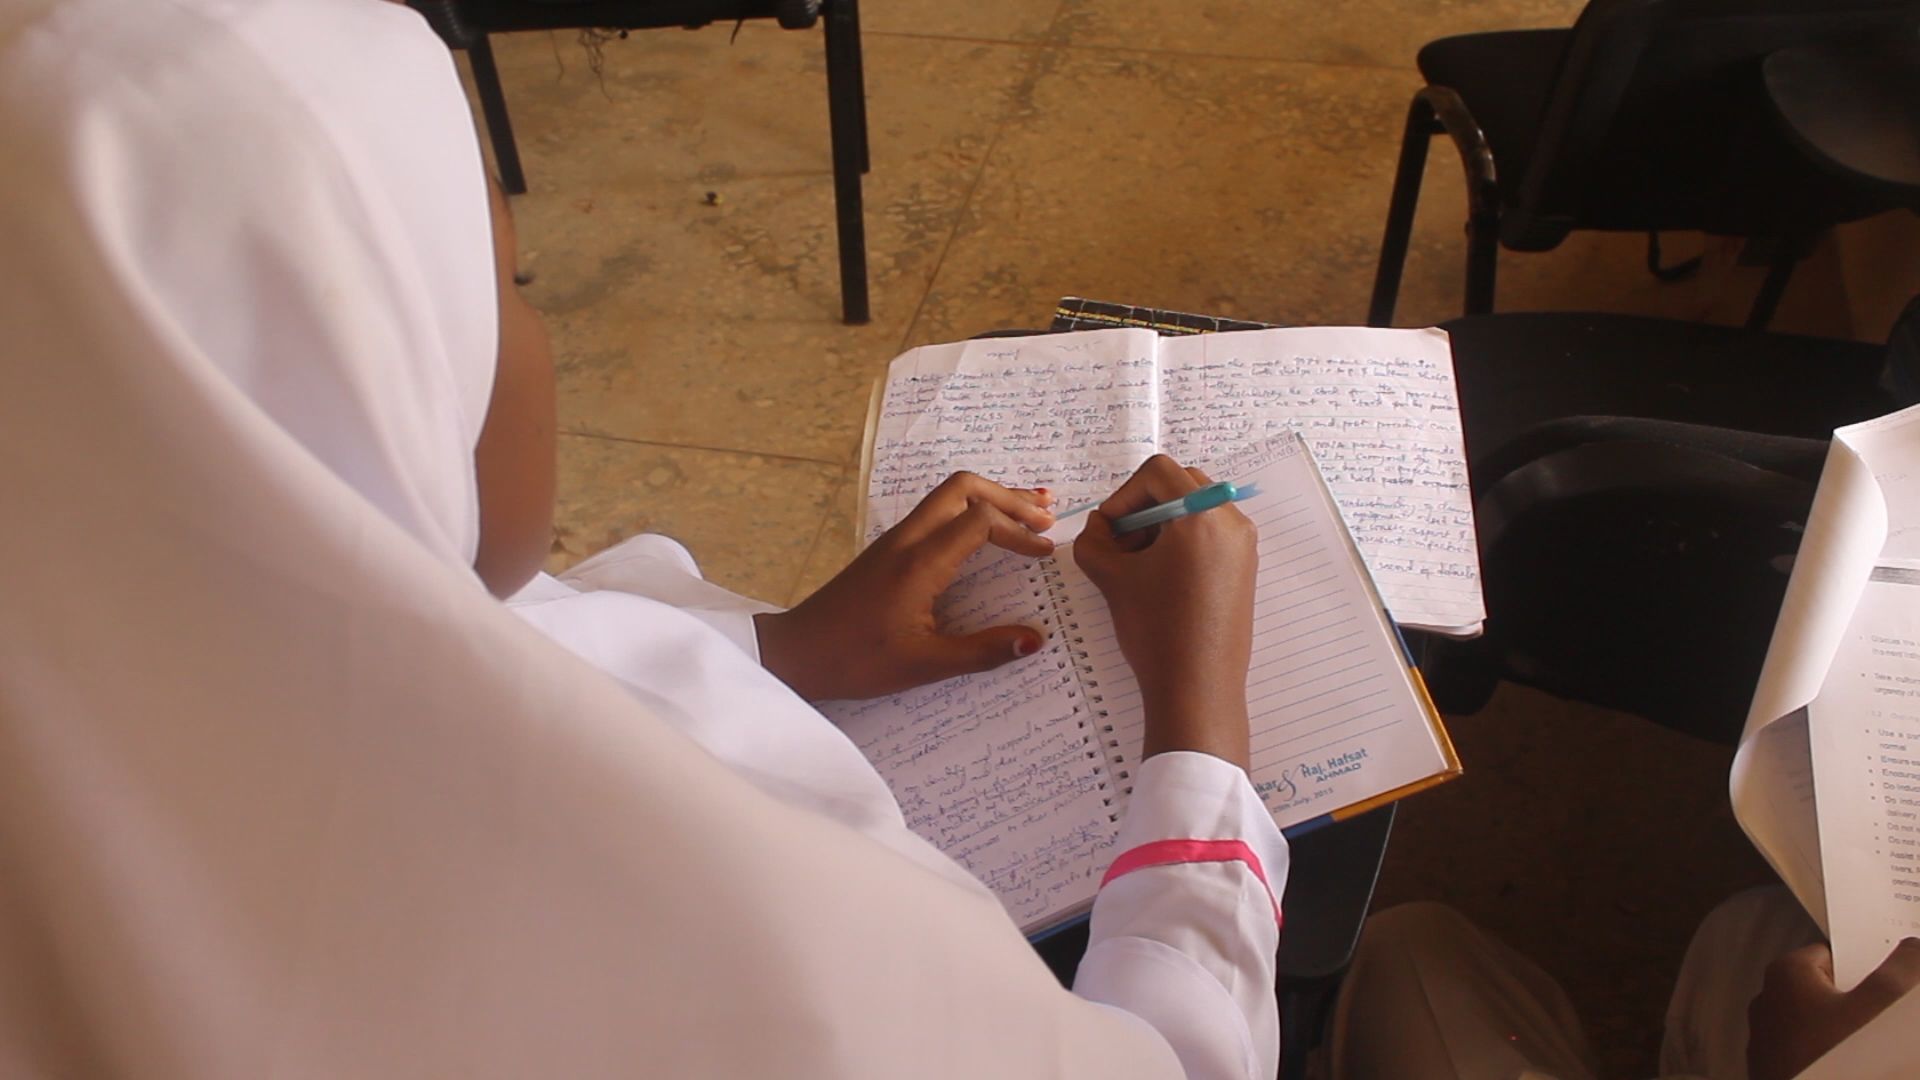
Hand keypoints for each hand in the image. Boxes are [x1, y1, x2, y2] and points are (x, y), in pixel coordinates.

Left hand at [755, 473, 1055, 701]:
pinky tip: (986, 534)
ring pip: (948, 496)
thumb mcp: (923, 665)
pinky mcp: (888, 550)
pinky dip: (970, 513)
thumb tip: (1035, 641)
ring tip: (1030, 513)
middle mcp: (907, 540)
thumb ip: (981, 652)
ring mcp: (894, 540)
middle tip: (1047, 515)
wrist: (796, 653)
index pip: (981, 520)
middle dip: (1010, 497)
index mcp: (919, 562)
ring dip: (990, 499)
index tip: (1045, 553)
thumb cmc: (854, 660)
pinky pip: (936, 513)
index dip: (1019, 530)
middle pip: (964, 487)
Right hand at [1072, 456, 1256, 769]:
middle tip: (1122, 544)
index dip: (1123, 495)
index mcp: (1201, 515)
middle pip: (1180, 484)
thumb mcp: (1112, 578)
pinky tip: (1162, 579)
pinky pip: (1210, 533)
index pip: (1157, 472)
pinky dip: (1182, 542)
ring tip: (1139, 566)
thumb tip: (1099, 527)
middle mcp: (1231, 521)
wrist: (1197, 688)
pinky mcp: (1245, 567)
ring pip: (1195, 509)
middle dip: (1144, 507)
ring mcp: (1244, 544)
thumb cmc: (1156, 630)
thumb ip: (1094, 539)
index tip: (1108, 529)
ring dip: (1161, 525)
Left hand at [1747, 938, 1919, 1079]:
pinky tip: (1853, 1063)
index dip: (1864, 966)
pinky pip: (1808, 1051)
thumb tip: (1913, 947)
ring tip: (1873, 1047)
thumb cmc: (1835, 1055)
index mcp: (1786, 973)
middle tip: (1885, 1017)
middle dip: (1857, 1003)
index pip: (1832, 955)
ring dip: (1844, 1033)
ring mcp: (1766, 1037)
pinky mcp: (1771, 1067)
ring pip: (1816, 1025)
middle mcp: (1768, 1001)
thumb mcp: (1881, 1004)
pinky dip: (1828, 1054)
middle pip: (1825, 991)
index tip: (1890, 980)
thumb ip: (1900, 970)